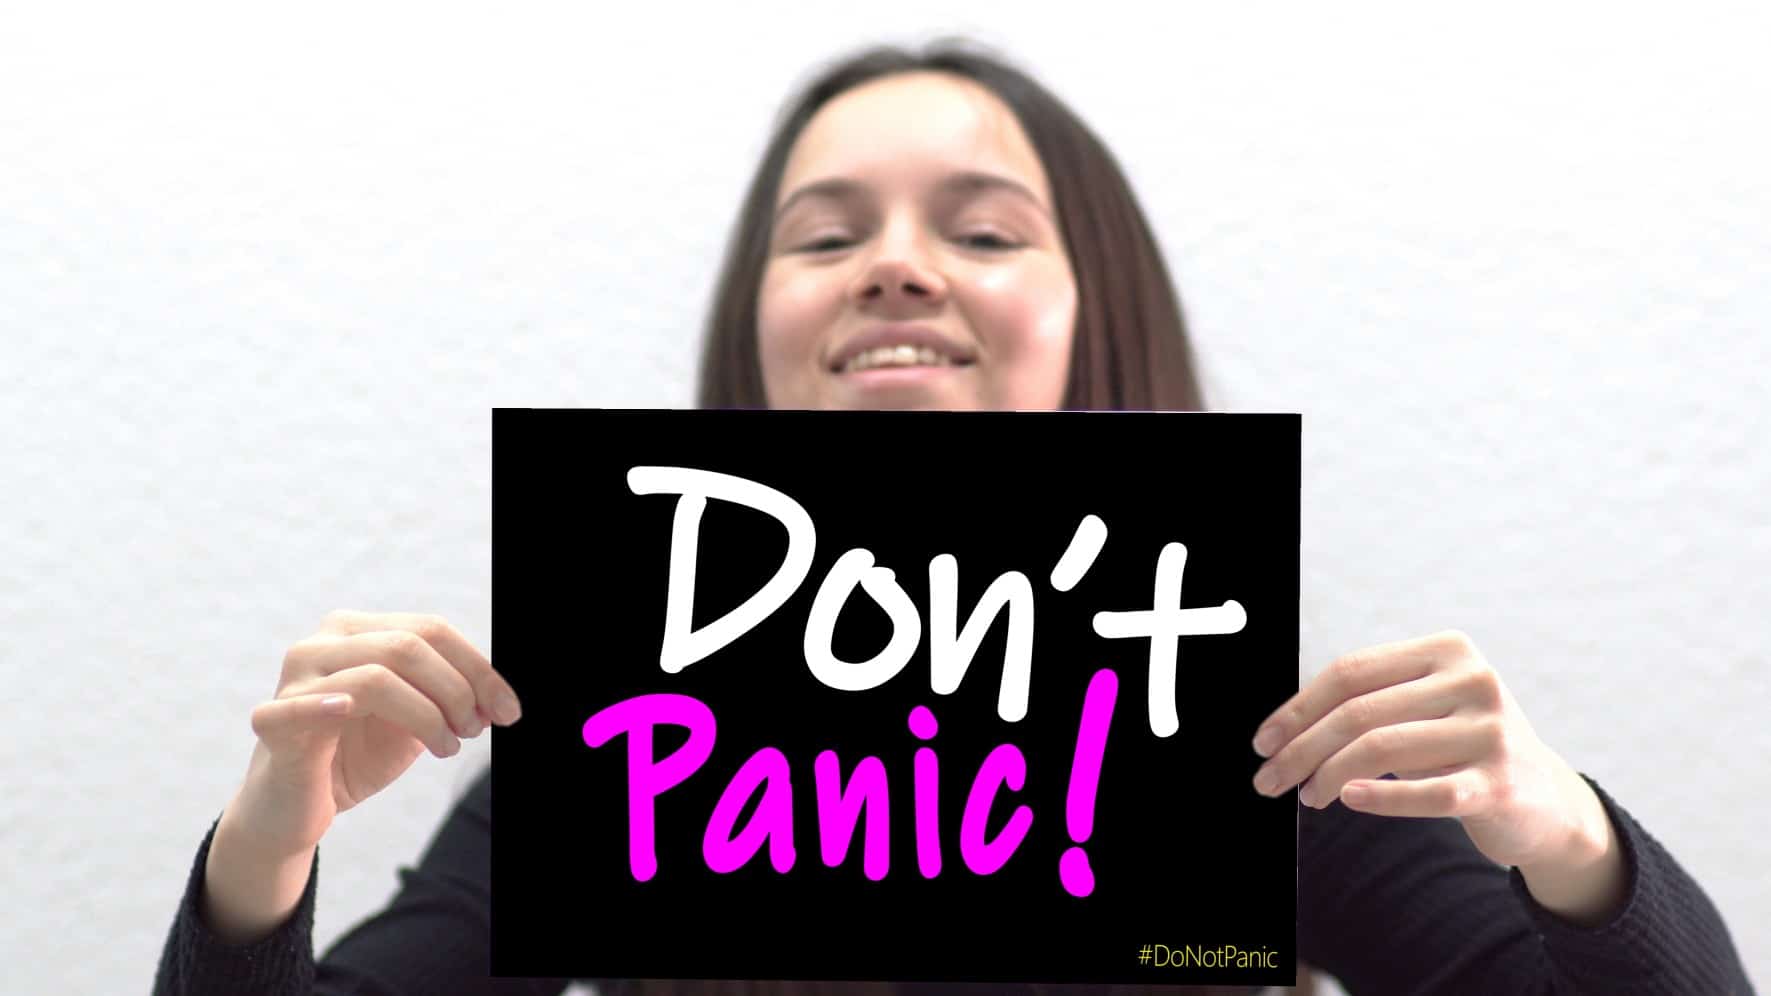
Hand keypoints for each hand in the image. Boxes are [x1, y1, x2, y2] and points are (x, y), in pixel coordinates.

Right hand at [227, 610, 522, 863]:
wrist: (296, 808)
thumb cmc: (355, 755)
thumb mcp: (413, 720)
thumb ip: (447, 697)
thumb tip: (497, 698)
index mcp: (355, 632)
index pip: (429, 630)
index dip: (477, 668)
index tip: (508, 709)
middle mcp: (320, 644)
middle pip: (408, 647)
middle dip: (457, 690)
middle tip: (475, 729)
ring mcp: (292, 681)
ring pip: (376, 677)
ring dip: (427, 714)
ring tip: (446, 746)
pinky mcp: (272, 724)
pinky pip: (298, 708)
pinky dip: (324, 706)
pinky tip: (347, 711)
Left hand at [1250, 630, 1610, 873]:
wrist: (1546, 800)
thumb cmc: (1462, 747)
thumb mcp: (1425, 707)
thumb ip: (1369, 702)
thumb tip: (1284, 729)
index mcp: (1448, 650)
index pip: (1351, 672)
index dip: (1298, 708)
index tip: (1264, 741)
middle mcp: (1474, 681)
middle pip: (1359, 712)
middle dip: (1301, 749)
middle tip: (1269, 779)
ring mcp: (1491, 731)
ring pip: (1382, 749)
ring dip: (1328, 776)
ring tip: (1307, 796)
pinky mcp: (1501, 783)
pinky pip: (1426, 793)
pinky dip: (1381, 797)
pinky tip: (1348, 799)